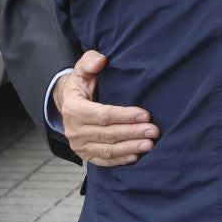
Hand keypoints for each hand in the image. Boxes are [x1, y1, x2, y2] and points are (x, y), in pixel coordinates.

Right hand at [53, 49, 156, 166]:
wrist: (68, 103)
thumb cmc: (80, 85)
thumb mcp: (83, 69)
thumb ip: (90, 61)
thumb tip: (101, 60)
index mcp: (73, 108)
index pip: (102, 115)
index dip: (124, 116)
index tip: (145, 114)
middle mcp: (73, 130)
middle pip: (108, 134)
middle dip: (132, 133)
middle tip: (153, 131)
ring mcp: (79, 145)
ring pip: (107, 150)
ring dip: (130, 148)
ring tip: (149, 144)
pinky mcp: (85, 155)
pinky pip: (103, 161)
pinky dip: (120, 160)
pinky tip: (136, 156)